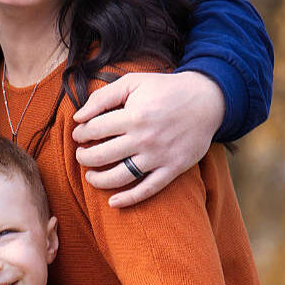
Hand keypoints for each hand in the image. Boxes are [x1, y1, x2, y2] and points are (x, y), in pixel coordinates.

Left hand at [72, 69, 225, 204]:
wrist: (206, 100)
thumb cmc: (165, 90)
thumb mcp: (134, 82)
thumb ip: (103, 96)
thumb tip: (78, 117)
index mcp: (134, 116)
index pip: (95, 130)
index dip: (81, 133)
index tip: (80, 134)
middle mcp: (145, 139)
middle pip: (102, 156)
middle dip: (84, 157)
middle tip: (81, 155)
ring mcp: (159, 156)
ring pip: (120, 177)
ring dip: (98, 180)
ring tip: (91, 176)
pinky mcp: (173, 168)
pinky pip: (148, 189)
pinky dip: (129, 199)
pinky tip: (113, 202)